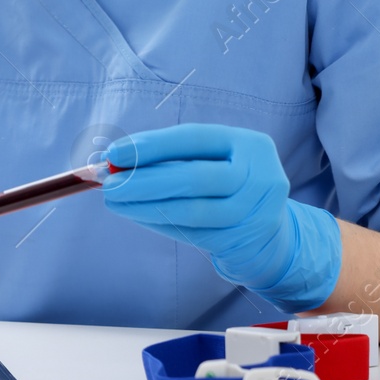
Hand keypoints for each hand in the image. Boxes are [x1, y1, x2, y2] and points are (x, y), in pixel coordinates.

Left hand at [102, 123, 341, 309]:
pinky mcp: (242, 241)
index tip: (114, 153)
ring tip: (114, 201)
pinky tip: (136, 215)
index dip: (153, 146)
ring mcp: (255, 212)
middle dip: (145, 180)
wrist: (270, 236)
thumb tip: (116, 160)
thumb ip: (172, 158)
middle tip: (109, 184)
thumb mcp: (213, 162)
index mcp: (250, 144)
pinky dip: (158, 222)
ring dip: (145, 206)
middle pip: (194, 177)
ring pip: (191, 210)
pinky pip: (191, 232)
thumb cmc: (228, 188)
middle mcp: (260, 176)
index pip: (195, 138)